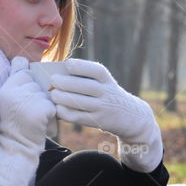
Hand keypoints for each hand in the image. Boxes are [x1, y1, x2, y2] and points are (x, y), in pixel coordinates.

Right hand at [0, 57, 55, 148]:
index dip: (28, 79)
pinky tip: (40, 124)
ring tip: (34, 119)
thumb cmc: (15, 125)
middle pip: (37, 82)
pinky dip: (51, 116)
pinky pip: (53, 106)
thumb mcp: (9, 101)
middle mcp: (15, 90)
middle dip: (38, 96)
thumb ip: (17, 83)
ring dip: (45, 106)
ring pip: (47, 94)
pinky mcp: (42, 108)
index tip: (24, 94)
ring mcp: (29, 98)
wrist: (16, 148)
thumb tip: (28, 61)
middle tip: (28, 112)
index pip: (22, 66)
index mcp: (6, 87)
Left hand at [49, 58, 163, 172]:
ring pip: (81, 103)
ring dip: (64, 98)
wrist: (132, 117)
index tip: (68, 64)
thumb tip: (59, 74)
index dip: (82, 66)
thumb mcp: (105, 84)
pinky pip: (79, 117)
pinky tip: (58, 108)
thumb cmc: (108, 96)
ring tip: (53, 94)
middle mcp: (107, 93)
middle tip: (53, 80)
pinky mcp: (99, 122)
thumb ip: (87, 79)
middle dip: (67, 82)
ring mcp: (104, 108)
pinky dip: (66, 113)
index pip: (97, 70)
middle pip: (87, 86)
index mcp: (108, 80)